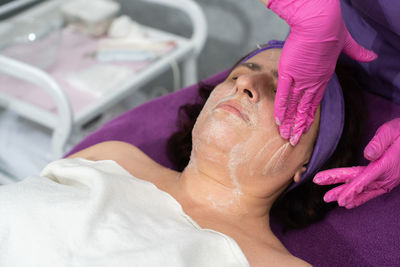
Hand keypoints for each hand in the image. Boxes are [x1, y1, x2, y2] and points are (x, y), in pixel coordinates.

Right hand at [266, 0, 376, 144]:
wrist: (318, 22)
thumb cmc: (331, 30)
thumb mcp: (347, 42)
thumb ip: (358, 52)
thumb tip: (372, 56)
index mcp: (323, 77)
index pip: (314, 102)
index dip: (308, 117)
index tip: (304, 128)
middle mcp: (312, 82)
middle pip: (304, 109)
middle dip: (298, 126)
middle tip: (293, 141)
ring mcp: (300, 79)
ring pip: (294, 106)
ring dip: (289, 122)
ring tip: (284, 136)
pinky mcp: (288, 73)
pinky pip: (283, 94)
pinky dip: (280, 108)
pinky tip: (278, 120)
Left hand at [314, 118, 399, 208]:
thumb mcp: (392, 131)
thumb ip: (379, 142)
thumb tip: (368, 154)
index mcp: (386, 165)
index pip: (363, 179)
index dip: (349, 189)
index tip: (338, 198)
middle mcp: (387, 176)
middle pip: (360, 185)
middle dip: (341, 191)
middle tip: (325, 197)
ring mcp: (388, 180)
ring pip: (364, 190)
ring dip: (348, 195)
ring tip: (331, 200)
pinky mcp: (387, 181)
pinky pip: (372, 191)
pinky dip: (360, 197)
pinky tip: (349, 203)